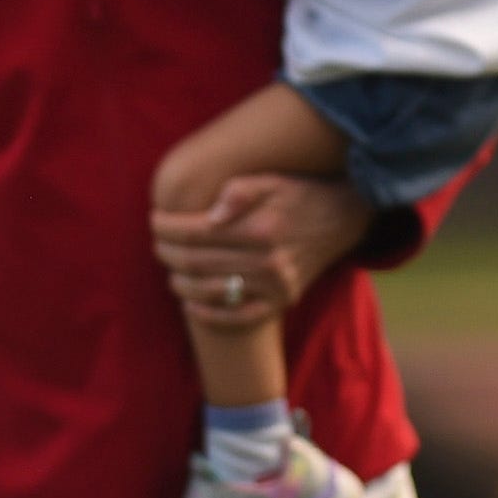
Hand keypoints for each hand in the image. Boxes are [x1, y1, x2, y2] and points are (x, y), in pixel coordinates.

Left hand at [152, 172, 370, 328]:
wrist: (342, 219)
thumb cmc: (300, 195)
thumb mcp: (272, 180)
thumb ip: (239, 191)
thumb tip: (210, 216)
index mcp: (260, 227)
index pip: (196, 232)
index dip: (167, 227)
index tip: (155, 220)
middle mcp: (267, 259)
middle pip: (196, 262)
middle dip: (167, 252)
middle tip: (158, 243)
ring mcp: (274, 285)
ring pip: (209, 291)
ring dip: (179, 282)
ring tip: (171, 269)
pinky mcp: (281, 301)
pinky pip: (237, 317)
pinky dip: (208, 314)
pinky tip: (191, 304)